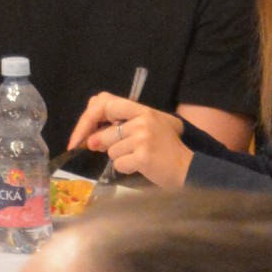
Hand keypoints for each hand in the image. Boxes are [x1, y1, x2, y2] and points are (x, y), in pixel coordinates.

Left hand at [67, 93, 190, 187]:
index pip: (106, 102)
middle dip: (94, 140)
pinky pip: (118, 163)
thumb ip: (122, 127)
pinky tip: (140, 167)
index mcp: (143, 110)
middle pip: (104, 129)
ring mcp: (143, 138)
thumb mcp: (149, 129)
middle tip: (89, 148)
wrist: (190, 170)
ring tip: (136, 158)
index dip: (88, 117)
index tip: (81, 132)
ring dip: (118, 157)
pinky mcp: (142, 156)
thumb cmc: (168, 151)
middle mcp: (143, 120)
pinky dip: (125, 169)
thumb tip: (91, 139)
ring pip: (110, 149)